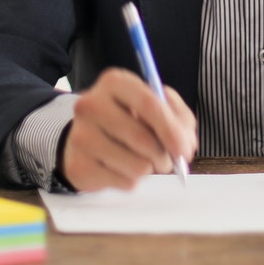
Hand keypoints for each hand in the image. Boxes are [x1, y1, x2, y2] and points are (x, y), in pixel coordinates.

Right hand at [60, 68, 197, 191]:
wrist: (87, 139)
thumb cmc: (129, 119)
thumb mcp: (154, 106)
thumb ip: (177, 116)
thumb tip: (185, 143)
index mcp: (114, 82)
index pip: (148, 103)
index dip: (171, 129)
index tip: (185, 149)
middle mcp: (91, 104)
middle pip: (142, 138)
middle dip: (164, 156)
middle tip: (167, 161)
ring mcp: (81, 135)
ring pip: (137, 166)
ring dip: (149, 169)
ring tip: (143, 162)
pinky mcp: (78, 165)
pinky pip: (124, 182)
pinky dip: (132, 180)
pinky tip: (122, 169)